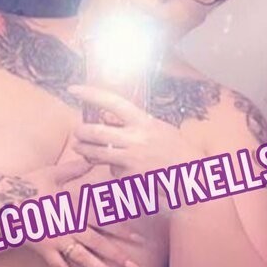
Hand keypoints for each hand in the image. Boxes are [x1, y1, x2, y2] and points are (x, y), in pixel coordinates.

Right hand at [19, 158, 143, 266]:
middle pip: (98, 244)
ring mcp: (56, 240)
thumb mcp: (51, 172)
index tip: (139, 239)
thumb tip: (91, 161)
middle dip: (118, 256)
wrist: (2, 201)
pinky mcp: (44, 250)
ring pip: (83, 259)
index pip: (104, 220)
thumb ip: (73, 169)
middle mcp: (69, 226)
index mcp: (74, 207)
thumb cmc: (27, 185)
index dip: (122, 230)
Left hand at [68, 84, 194, 176]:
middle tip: (77, 132)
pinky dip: (115, 171)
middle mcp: (135, 139)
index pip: (112, 102)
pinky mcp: (130, 177)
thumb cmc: (177, 150)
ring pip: (97, 154)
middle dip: (81, 131)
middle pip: (96, 131)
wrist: (191, 177)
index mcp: (144, 122)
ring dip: (85, 151)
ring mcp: (131, 159)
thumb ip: (138, 123)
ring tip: (80, 148)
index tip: (74, 89)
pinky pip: (113, 171)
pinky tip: (124, 170)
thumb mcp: (160, 129)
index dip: (91, 94)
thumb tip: (112, 118)